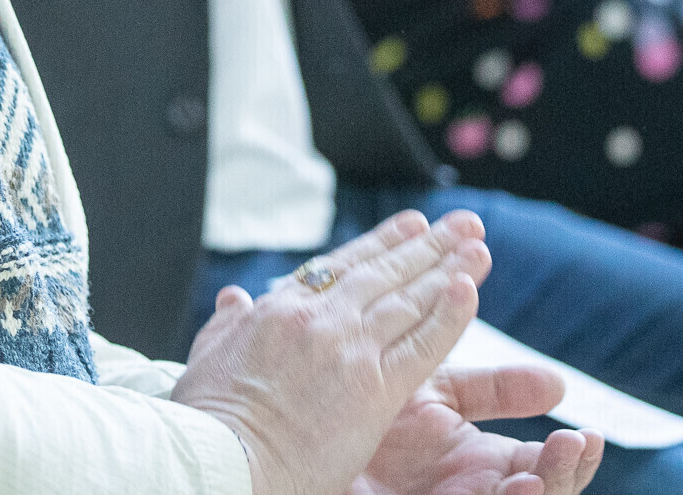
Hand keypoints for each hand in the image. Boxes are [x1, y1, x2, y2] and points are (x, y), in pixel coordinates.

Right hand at [171, 209, 490, 494]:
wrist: (220, 458)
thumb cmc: (208, 421)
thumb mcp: (206, 357)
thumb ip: (227, 324)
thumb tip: (234, 299)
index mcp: (278, 311)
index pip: (340, 267)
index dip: (380, 244)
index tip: (410, 226)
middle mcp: (318, 319)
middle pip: (383, 273)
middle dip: (426, 245)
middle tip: (460, 224)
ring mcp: (348, 349)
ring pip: (408, 298)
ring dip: (447, 267)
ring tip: (475, 243)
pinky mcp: (374, 388)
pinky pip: (423, 345)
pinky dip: (450, 314)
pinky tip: (469, 288)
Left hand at [352, 369, 603, 494]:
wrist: (305, 449)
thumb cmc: (370, 426)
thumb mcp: (436, 398)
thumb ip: (491, 390)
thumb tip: (558, 385)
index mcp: (485, 465)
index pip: (543, 465)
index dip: (571, 456)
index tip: (588, 434)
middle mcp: (474, 491)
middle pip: (539, 492)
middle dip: (564, 476)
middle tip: (578, 445)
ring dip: (535, 491)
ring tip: (539, 475)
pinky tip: (505, 487)